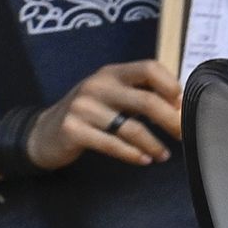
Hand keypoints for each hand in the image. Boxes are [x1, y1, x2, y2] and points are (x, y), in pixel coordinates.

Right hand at [24, 57, 180, 172]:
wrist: (43, 133)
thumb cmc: (87, 114)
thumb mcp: (110, 95)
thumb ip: (139, 94)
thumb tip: (179, 103)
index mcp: (112, 73)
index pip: (148, 68)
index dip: (170, 84)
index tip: (182, 104)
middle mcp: (98, 86)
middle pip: (146, 101)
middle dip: (171, 120)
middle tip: (184, 134)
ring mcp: (84, 107)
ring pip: (131, 128)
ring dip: (154, 144)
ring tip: (164, 155)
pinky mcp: (74, 130)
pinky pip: (112, 144)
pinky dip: (133, 154)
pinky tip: (145, 159)